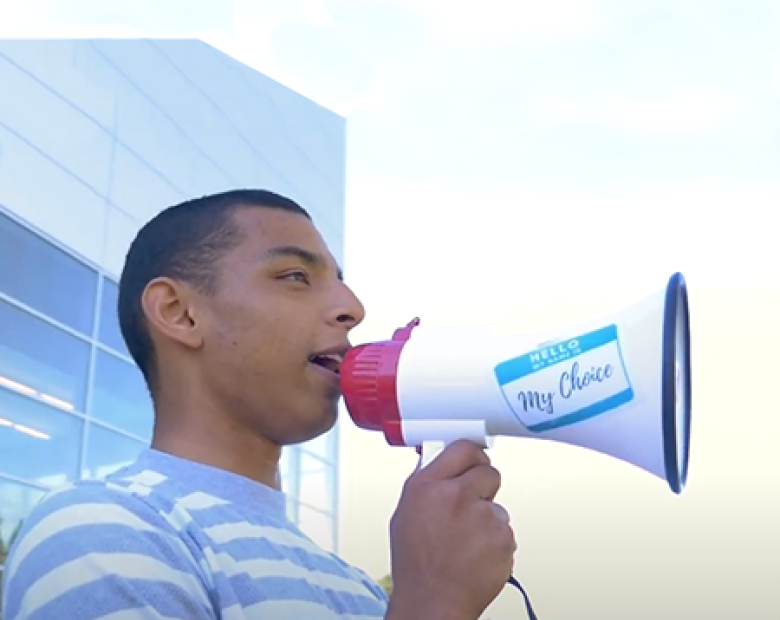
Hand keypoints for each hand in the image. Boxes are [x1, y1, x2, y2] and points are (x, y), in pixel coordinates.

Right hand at [386, 440, 515, 619]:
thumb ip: (425, 484)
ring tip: (466, 542)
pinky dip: (495, 542)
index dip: (471, 455)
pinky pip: (505, 531)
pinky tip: (476, 555)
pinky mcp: (502, 538)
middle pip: (487, 471)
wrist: (433, 603)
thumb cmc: (416, 564)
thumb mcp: (405, 513)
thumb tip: (437, 463)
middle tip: (473, 502)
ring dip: (487, 519)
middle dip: (483, 484)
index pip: (462, 448)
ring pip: (496, 505)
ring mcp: (482, 517)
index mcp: (427, 486)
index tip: (474, 459)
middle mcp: (455, 496)